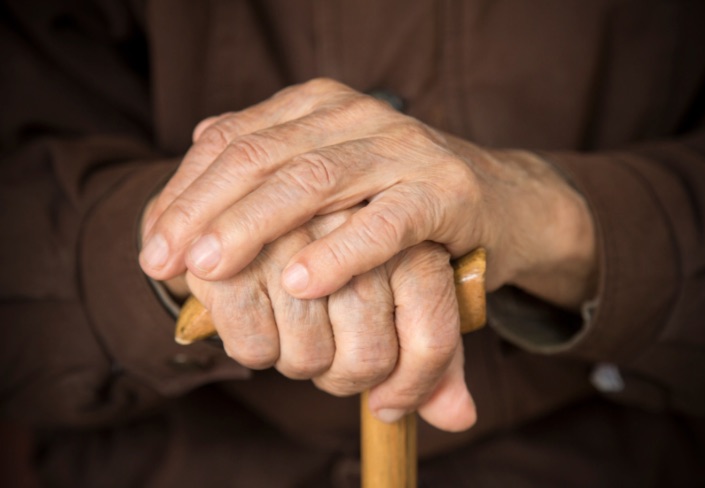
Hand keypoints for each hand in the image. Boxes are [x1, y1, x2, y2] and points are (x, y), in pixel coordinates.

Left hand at [141, 78, 596, 309]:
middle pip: (262, 157)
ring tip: (211, 268)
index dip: (186, 193)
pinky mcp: (446, 192)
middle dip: (205, 212)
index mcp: (319, 106)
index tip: (154, 250)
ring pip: (314, 181)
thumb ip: (267, 168)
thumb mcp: (328, 176)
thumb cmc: (397, 197)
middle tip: (166, 261)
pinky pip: (387, 222)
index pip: (233, 139)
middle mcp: (357, 116)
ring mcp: (403, 149)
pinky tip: (301, 281)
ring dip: (255, 226)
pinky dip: (343, 252)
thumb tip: (193, 165)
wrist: (499, 200)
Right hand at [178, 209, 475, 431]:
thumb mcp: (402, 285)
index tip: (388, 405)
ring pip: (312, 358)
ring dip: (301, 363)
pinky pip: (257, 349)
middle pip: (369, 356)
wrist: (251, 194)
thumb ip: (430, 351)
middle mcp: (355, 224)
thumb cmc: (342, 252)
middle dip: (347, 378)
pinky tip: (255, 317)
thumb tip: (460, 419)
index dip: (415, 386)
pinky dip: (257, 351)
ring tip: (292, 328)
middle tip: (331, 358)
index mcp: (406, 229)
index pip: (432, 335)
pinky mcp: (230, 257)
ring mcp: (289, 235)